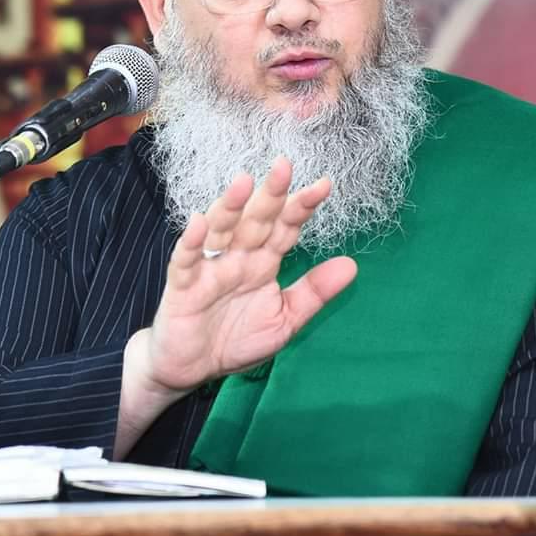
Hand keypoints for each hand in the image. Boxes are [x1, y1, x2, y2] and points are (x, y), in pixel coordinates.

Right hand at [114, 158, 355, 456]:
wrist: (190, 369)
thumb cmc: (236, 339)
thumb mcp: (284, 320)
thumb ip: (314, 293)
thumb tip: (353, 265)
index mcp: (263, 262)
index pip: (285, 227)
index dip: (302, 206)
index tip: (325, 185)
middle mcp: (237, 257)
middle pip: (255, 219)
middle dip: (270, 194)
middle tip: (284, 166)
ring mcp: (209, 268)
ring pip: (221, 230)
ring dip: (231, 206)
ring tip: (244, 182)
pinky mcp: (182, 286)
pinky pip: (186, 260)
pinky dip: (191, 241)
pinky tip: (199, 222)